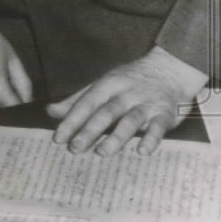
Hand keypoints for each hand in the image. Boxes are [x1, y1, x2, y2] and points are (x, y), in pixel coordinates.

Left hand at [46, 46, 207, 155]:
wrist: (169, 69)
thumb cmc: (129, 81)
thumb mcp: (102, 85)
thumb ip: (77, 100)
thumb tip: (51, 112)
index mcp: (108, 84)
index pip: (86, 103)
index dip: (71, 120)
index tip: (58, 138)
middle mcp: (126, 93)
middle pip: (106, 112)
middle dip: (89, 130)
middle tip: (75, 149)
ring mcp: (146, 103)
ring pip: (130, 120)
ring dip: (116, 137)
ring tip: (102, 152)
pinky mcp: (165, 113)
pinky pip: (159, 127)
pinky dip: (151, 139)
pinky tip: (142, 151)